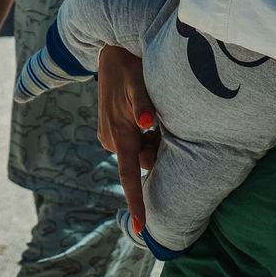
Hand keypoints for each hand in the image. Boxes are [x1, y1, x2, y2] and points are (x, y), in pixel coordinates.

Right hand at [96, 45, 157, 229]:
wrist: (111, 49)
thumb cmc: (131, 66)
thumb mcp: (139, 82)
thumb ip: (143, 103)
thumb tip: (146, 123)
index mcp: (120, 134)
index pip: (129, 176)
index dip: (137, 201)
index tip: (142, 227)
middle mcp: (112, 139)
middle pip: (143, 160)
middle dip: (157, 150)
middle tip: (166, 121)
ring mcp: (109, 133)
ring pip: (140, 149)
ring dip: (152, 140)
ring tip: (156, 113)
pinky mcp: (110, 127)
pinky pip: (133, 140)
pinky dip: (145, 133)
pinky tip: (149, 113)